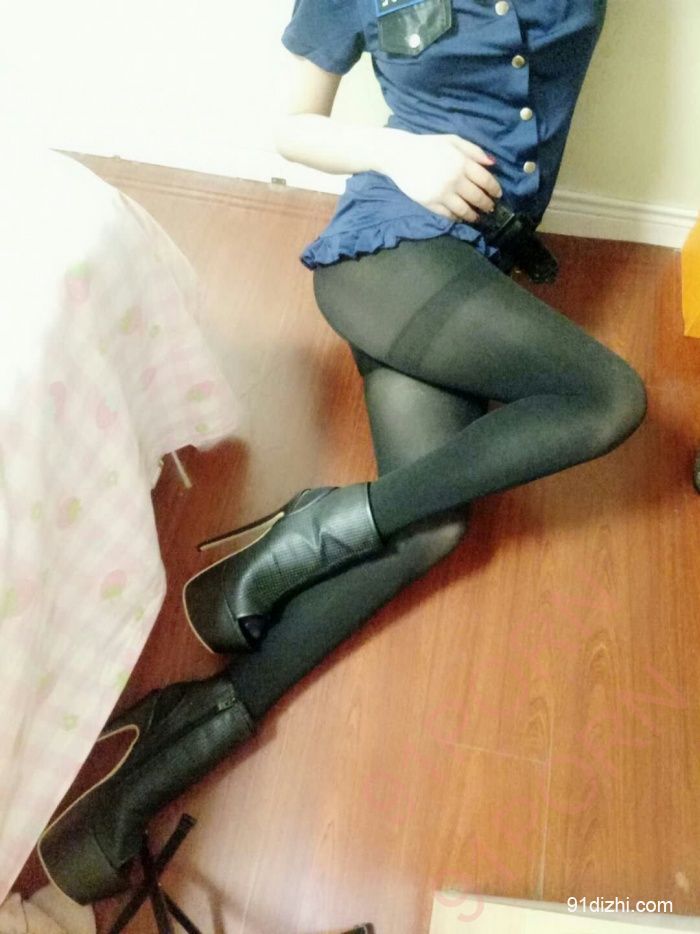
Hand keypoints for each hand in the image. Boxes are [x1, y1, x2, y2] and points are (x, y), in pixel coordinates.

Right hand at [380, 131, 502, 221]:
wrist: (400, 155)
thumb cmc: (428, 146)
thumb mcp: (453, 141)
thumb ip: (474, 151)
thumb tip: (492, 163)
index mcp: (462, 163)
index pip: (485, 180)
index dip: (494, 189)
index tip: (498, 195)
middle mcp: (455, 180)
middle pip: (477, 197)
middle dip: (486, 204)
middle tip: (490, 208)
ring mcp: (442, 193)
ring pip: (464, 209)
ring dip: (473, 215)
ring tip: (477, 217)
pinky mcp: (430, 203)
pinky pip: (448, 214)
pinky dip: (457, 217)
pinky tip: (460, 217)